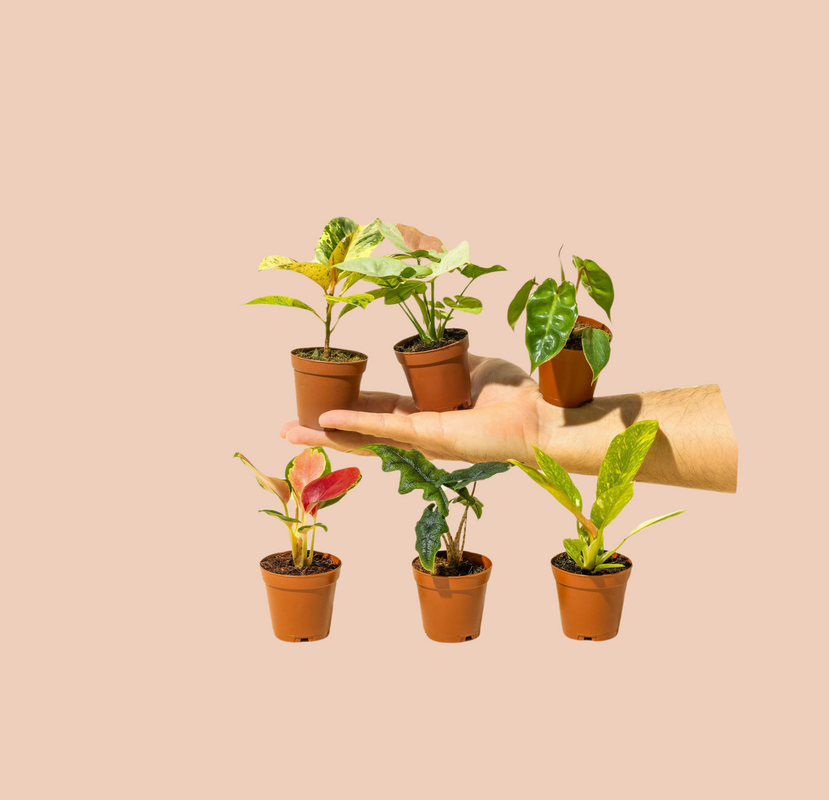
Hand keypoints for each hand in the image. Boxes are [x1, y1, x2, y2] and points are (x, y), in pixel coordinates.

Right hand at [280, 354, 543, 463]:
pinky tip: (326, 420)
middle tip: (288, 428)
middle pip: (362, 429)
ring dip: (326, 431)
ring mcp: (421, 438)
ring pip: (364, 434)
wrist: (540, 416)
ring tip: (291, 431)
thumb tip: (436, 350)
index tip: (321, 405)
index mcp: (428, 416)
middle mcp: (420, 431)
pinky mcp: (429, 436)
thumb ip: (450, 363)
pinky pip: (384, 427)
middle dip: (324, 428)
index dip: (349, 408)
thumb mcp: (475, 368)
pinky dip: (354, 422)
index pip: (379, 412)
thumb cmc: (516, 396)